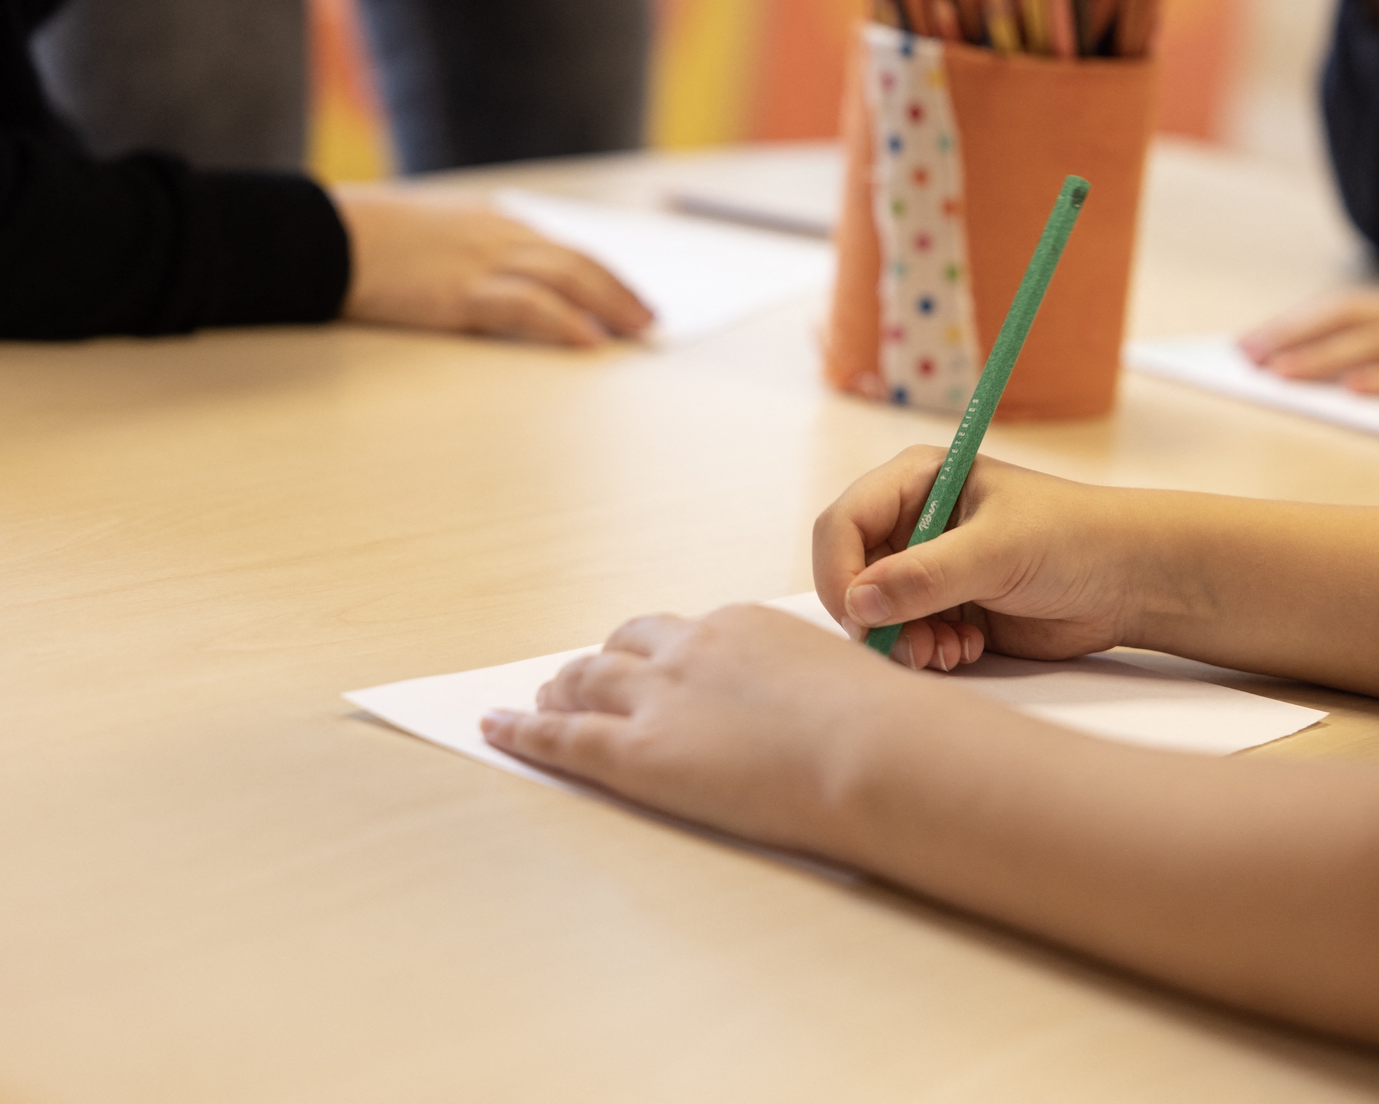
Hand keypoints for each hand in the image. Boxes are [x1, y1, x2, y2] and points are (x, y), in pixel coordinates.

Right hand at [336, 189, 653, 345]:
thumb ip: (471, 254)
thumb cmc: (368, 243)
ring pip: (567, 279)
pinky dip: (565, 323)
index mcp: (492, 222)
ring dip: (610, 305)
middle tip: (650, 318)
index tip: (629, 294)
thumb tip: (499, 286)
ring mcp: (483, 262)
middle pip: (578, 260)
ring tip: (638, 330)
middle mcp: (498, 235)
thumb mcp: (432, 239)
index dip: (603, 272)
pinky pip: (528, 306)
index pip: (563, 246)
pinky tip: (589, 340)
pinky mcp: (463, 293)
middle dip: (620, 290)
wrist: (323, 239)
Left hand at [481, 606, 932, 853]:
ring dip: (558, 692)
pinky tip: (496, 728)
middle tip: (577, 681)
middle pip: (624, 647)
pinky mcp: (635, 751)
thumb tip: (823, 714)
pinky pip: (560, 737)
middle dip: (598, 664)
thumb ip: (812, 692)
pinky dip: (522, 730)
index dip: (656, 654)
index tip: (650, 665)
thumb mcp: (847, 685)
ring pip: (585, 683)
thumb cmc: (883, 729)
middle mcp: (691, 648)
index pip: (682, 634)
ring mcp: (659, 697)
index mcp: (744, 626)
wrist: (874, 751)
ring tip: (539, 704)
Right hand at [813, 447, 1140, 671]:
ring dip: (903, 642)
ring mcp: (928, 567)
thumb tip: (859, 604)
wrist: (1128, 581)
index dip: (839, 571)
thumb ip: (926, 576)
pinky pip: (907, 637)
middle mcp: (914, 522)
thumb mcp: (998, 550)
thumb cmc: (1072, 539)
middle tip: (910, 647)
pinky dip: (927, 651)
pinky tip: (967, 649)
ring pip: (876, 614)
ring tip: (947, 651)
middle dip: (874, 617)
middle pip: (851, 573)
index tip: (860, 616)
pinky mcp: (946, 608)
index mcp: (917, 481)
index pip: (843, 523)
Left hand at [1239, 279, 1378, 397]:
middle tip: (1244, 358)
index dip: (1293, 323)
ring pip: (1373, 343)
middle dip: (1290, 337)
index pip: (1342, 308)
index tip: (1250, 340)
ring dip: (1321, 359)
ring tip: (1279, 375)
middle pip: (1343, 318)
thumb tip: (1349, 380)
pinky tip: (1357, 391)